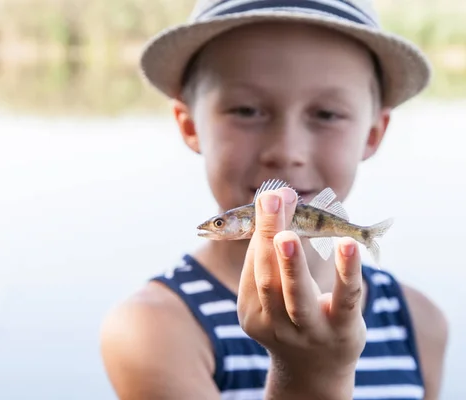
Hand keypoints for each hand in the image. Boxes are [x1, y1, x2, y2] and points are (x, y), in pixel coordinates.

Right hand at [237, 188, 365, 398]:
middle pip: (267, 279)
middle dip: (266, 237)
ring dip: (292, 263)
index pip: (253, 268)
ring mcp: (308, 331)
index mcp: (251, 312)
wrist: (315, 371)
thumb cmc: (291, 320)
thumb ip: (273, 255)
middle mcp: (275, 324)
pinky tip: (348, 245)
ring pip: (296, 295)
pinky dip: (347, 272)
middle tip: (271, 199)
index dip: (260, 231)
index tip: (269, 196)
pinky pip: (345, 300)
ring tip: (289, 234)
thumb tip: (281, 196)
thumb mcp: (273, 296)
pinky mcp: (343, 332)